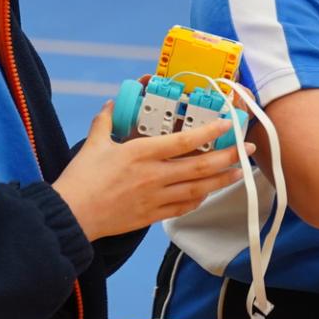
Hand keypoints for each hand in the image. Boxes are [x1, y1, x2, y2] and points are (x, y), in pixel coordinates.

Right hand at [53, 104, 248, 241]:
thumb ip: (107, 119)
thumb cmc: (81, 179)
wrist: (71, 215)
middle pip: (200, 167)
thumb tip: (114, 102)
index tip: (227, 124)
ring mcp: (155, 198)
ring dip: (223, 180)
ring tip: (241, 172)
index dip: (210, 132)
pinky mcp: (152, 216)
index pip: (184, 141)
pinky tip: (209, 192)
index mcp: (141, 154)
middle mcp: (154, 176)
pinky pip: (183, 207)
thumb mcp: (94, 142)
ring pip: (198, 189)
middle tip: (247, 149)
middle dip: (229, 157)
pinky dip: (199, 199)